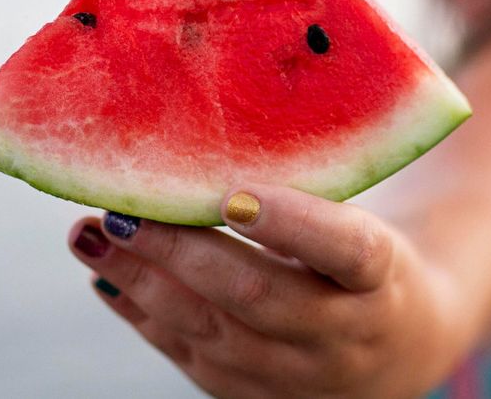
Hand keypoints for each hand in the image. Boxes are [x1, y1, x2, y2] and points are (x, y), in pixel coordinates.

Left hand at [68, 184, 456, 397]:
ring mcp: (298, 376)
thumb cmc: (373, 264)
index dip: (293, 223)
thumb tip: (242, 119)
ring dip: (142, 282)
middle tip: (123, 209)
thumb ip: (320, 187)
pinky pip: (192, 358)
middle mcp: (344, 335)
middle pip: (257, 296)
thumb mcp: (371, 222)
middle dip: (179, 251)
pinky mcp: (257, 398)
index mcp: (383, 279)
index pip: (348, 251)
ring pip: (211, 333)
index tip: (236, 193)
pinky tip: (107, 277)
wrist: (400, 350)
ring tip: (91, 235)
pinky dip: (144, 316)